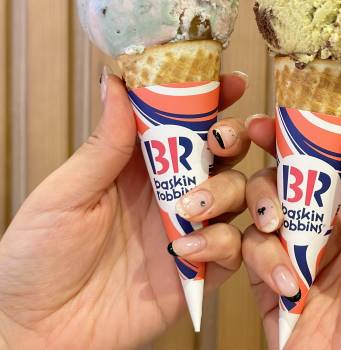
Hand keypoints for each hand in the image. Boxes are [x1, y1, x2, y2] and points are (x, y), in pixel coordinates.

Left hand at [0, 71, 249, 348]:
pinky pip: (232, 248)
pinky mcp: (197, 269)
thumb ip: (104, 143)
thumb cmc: (38, 257)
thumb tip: (116, 81)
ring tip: (193, 206)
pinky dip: (220, 243)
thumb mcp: (67, 193)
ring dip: (226, 191)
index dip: (211, 99)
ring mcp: (188, 229)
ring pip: (236, 194)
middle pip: (222, 153)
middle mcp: (171, 191)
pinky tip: (187, 250)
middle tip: (221, 140)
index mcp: (140, 165)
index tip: (230, 82)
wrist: (38, 332)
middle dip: (232, 140)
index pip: (184, 122)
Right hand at [243, 97, 340, 349]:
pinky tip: (278, 282)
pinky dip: (254, 255)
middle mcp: (337, 218)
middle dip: (271, 147)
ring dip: (258, 206)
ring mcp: (301, 243)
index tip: (304, 97)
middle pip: (297, 162)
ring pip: (265, 196)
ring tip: (268, 229)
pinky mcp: (269, 270)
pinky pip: (248, 241)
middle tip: (247, 133)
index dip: (330, 118)